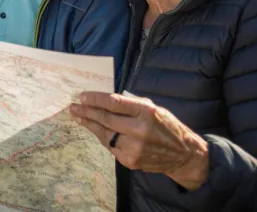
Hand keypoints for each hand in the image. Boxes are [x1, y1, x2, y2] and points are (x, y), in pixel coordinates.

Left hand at [70, 92, 208, 190]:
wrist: (182, 154)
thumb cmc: (166, 126)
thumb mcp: (153, 108)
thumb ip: (131, 105)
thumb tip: (104, 101)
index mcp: (146, 112)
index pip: (114, 103)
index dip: (96, 99)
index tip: (83, 96)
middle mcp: (139, 130)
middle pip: (105, 119)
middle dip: (87, 112)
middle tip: (74, 107)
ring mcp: (134, 147)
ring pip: (104, 134)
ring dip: (90, 125)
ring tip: (79, 117)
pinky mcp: (130, 161)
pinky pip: (110, 146)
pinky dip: (102, 137)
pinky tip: (95, 130)